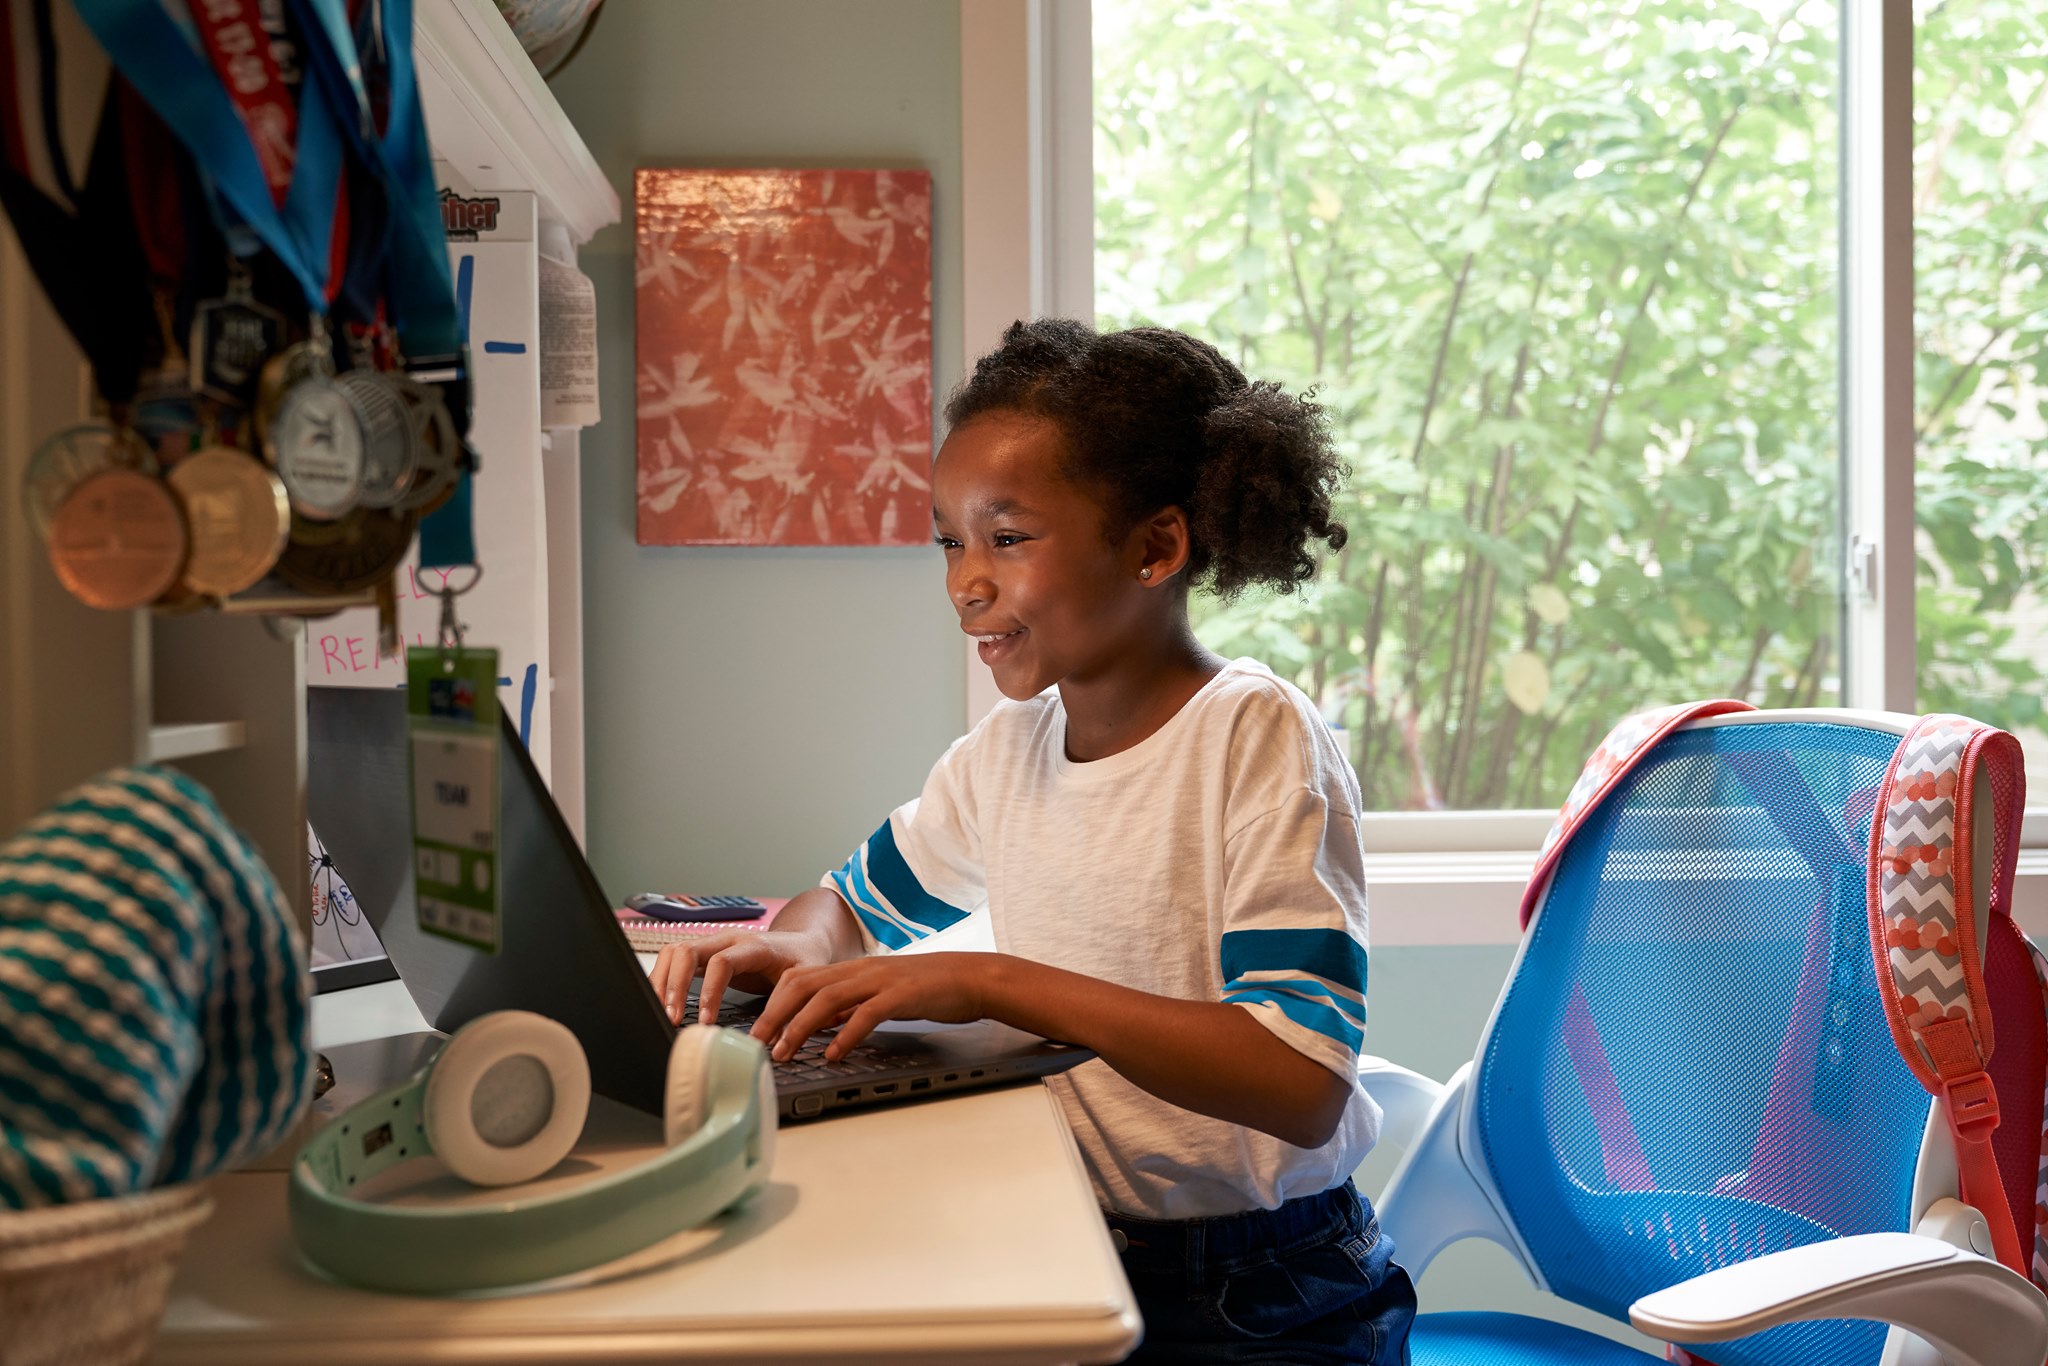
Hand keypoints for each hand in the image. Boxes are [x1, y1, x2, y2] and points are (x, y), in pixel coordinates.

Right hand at [647, 929, 833, 1025]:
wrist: (800, 942)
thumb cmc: (802, 961)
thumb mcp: (806, 981)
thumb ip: (791, 1005)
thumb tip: (773, 1041)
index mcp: (754, 946)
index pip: (722, 962)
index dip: (709, 992)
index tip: (705, 1022)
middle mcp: (727, 940)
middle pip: (687, 951)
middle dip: (674, 985)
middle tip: (672, 1019)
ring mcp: (712, 944)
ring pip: (674, 952)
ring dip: (662, 982)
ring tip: (661, 1013)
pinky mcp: (704, 954)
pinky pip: (673, 959)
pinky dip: (662, 979)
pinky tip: (660, 1003)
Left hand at [749, 953, 993, 1061]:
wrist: (970, 977)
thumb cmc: (926, 989)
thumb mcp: (878, 994)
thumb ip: (848, 1006)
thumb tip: (818, 1026)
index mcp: (851, 969)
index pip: (798, 978)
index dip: (772, 1004)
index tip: (756, 1033)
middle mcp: (859, 970)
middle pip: (802, 984)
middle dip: (774, 1015)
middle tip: (756, 1045)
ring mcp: (879, 980)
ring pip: (827, 997)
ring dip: (799, 1026)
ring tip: (784, 1053)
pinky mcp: (901, 995)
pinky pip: (866, 1013)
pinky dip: (846, 1034)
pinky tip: (834, 1053)